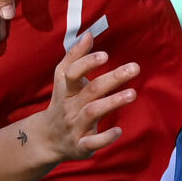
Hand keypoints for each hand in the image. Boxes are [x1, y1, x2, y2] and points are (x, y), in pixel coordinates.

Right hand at [28, 33, 139, 162]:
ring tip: (132, 94)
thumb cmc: (62, 103)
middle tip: (134, 68)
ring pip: (92, 112)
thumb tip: (89, 34)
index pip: (72, 73)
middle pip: (90, 90)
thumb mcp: (63, 81)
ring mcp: (75, 126)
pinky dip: (105, 137)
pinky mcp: (81, 145)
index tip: (105, 55)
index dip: (87, 63)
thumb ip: (75, 57)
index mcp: (66, 89)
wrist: (47, 139)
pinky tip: (119, 130)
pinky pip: (92, 142)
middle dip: (113, 78)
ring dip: (112, 102)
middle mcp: (70, 106)